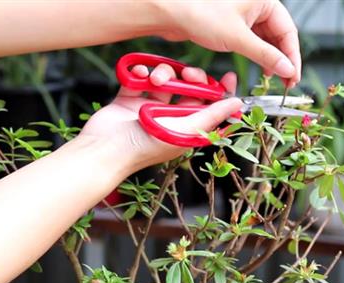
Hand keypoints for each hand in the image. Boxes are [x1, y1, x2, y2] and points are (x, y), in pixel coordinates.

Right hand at [80, 63, 240, 176]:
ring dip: (164, 74)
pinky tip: (139, 75)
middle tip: (189, 75)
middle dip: (191, 78)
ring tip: (156, 80)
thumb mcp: (187, 130)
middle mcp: (171, 118)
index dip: (221, 92)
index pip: (210, 107)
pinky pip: (139, 78)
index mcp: (187, 128)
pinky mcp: (129, 100)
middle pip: (189, 89)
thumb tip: (237, 103)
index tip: (228, 77)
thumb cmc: (146, 146)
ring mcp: (149, 108)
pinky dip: (140, 73)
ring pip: (166, 81)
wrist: (106, 149)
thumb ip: (213, 115)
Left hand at [154, 0, 300, 85]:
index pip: (288, 31)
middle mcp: (257, 4)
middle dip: (282, 60)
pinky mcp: (234, 22)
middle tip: (286, 82)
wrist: (170, 11)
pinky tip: (260, 68)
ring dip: (270, 59)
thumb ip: (266, 55)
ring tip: (273, 78)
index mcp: (264, 0)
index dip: (292, 57)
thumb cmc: (200, 14)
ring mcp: (245, 13)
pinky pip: (253, 40)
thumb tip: (287, 69)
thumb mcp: (238, 39)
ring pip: (266, 39)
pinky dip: (258, 55)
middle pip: (279, 35)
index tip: (293, 77)